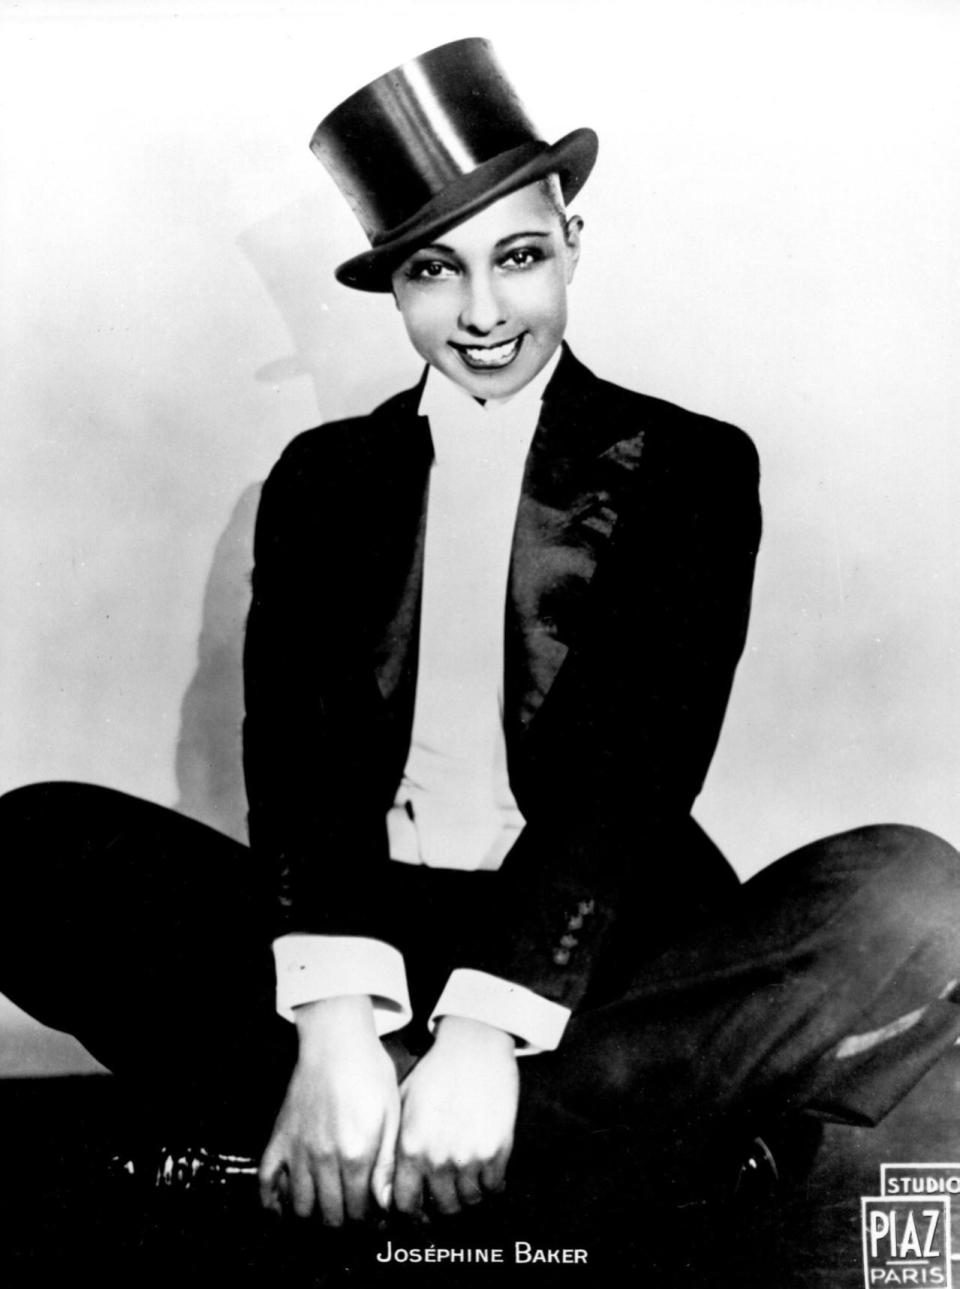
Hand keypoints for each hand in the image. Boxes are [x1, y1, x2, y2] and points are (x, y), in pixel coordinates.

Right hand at [258, 996, 399, 1223]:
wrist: (336, 1042)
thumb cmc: (370, 1074)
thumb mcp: (391, 1115)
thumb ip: (387, 1164)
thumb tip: (386, 1204)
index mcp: (356, 1153)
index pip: (358, 1211)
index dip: (367, 1220)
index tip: (371, 1218)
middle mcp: (323, 1158)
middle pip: (329, 1215)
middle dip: (342, 1223)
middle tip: (349, 1217)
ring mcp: (297, 1149)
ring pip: (299, 1207)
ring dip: (312, 1217)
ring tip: (324, 1211)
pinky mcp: (279, 1138)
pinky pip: (266, 1182)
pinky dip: (272, 1202)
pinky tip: (283, 1208)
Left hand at [393, 1016, 518, 1218]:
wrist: (474, 1046)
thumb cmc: (435, 1073)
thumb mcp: (404, 1106)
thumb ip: (394, 1149)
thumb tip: (386, 1189)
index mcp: (411, 1148)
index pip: (405, 1205)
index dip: (411, 1212)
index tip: (418, 1207)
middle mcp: (438, 1158)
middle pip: (442, 1209)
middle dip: (443, 1205)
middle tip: (447, 1193)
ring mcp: (469, 1156)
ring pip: (469, 1201)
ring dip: (468, 1195)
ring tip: (466, 1180)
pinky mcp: (497, 1150)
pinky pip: (494, 1187)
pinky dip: (490, 1184)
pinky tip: (486, 1171)